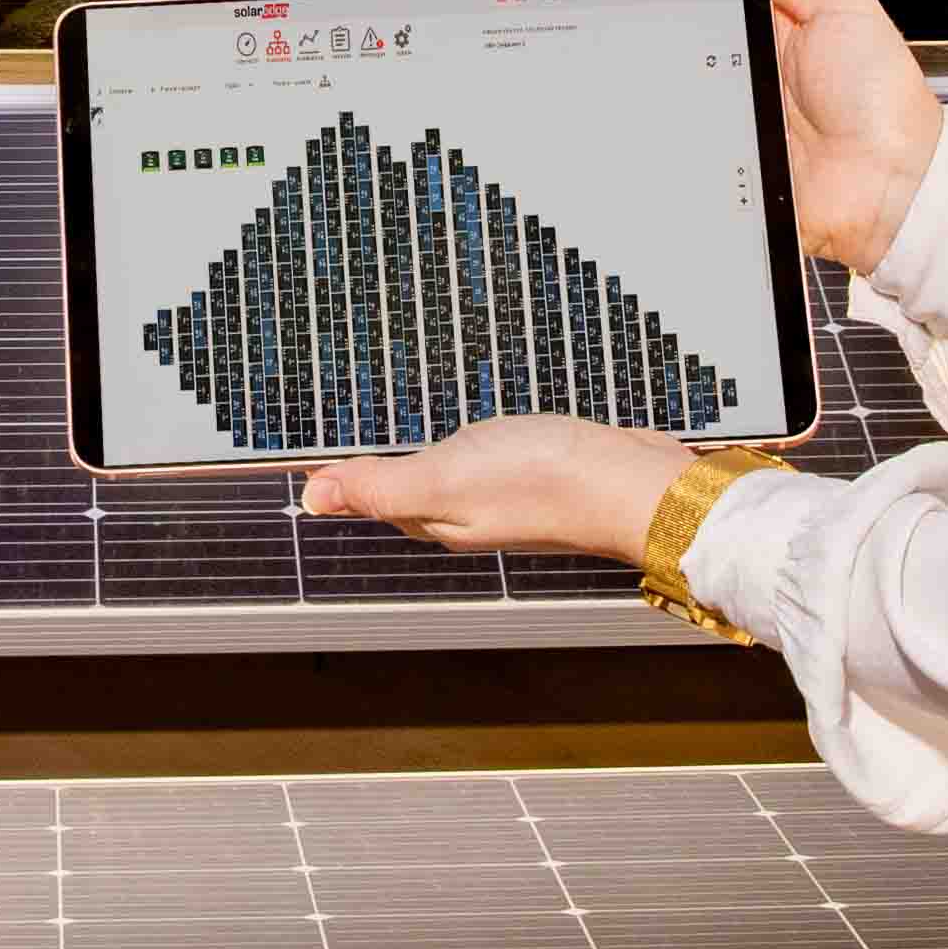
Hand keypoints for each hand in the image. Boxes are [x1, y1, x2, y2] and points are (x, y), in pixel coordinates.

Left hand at [296, 412, 706, 568]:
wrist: (636, 484)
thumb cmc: (546, 482)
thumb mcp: (443, 478)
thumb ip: (378, 486)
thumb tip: (311, 499)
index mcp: (439, 520)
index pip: (375, 499)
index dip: (342, 477)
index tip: (313, 453)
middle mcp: (473, 513)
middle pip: (412, 494)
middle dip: (380, 471)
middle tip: (348, 441)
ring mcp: (512, 495)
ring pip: (456, 477)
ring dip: (431, 456)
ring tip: (406, 433)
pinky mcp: (548, 472)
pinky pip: (497, 458)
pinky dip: (479, 443)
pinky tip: (485, 428)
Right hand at [610, 0, 947, 281]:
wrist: (893, 184)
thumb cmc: (883, 98)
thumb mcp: (844, 11)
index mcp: (779, 28)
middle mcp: (752, 69)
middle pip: (681, 32)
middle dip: (637, 11)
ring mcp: (737, 115)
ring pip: (671, 86)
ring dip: (640, 68)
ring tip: (603, 43)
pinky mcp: (728, 160)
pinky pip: (681, 142)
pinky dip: (655, 130)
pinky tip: (627, 113)